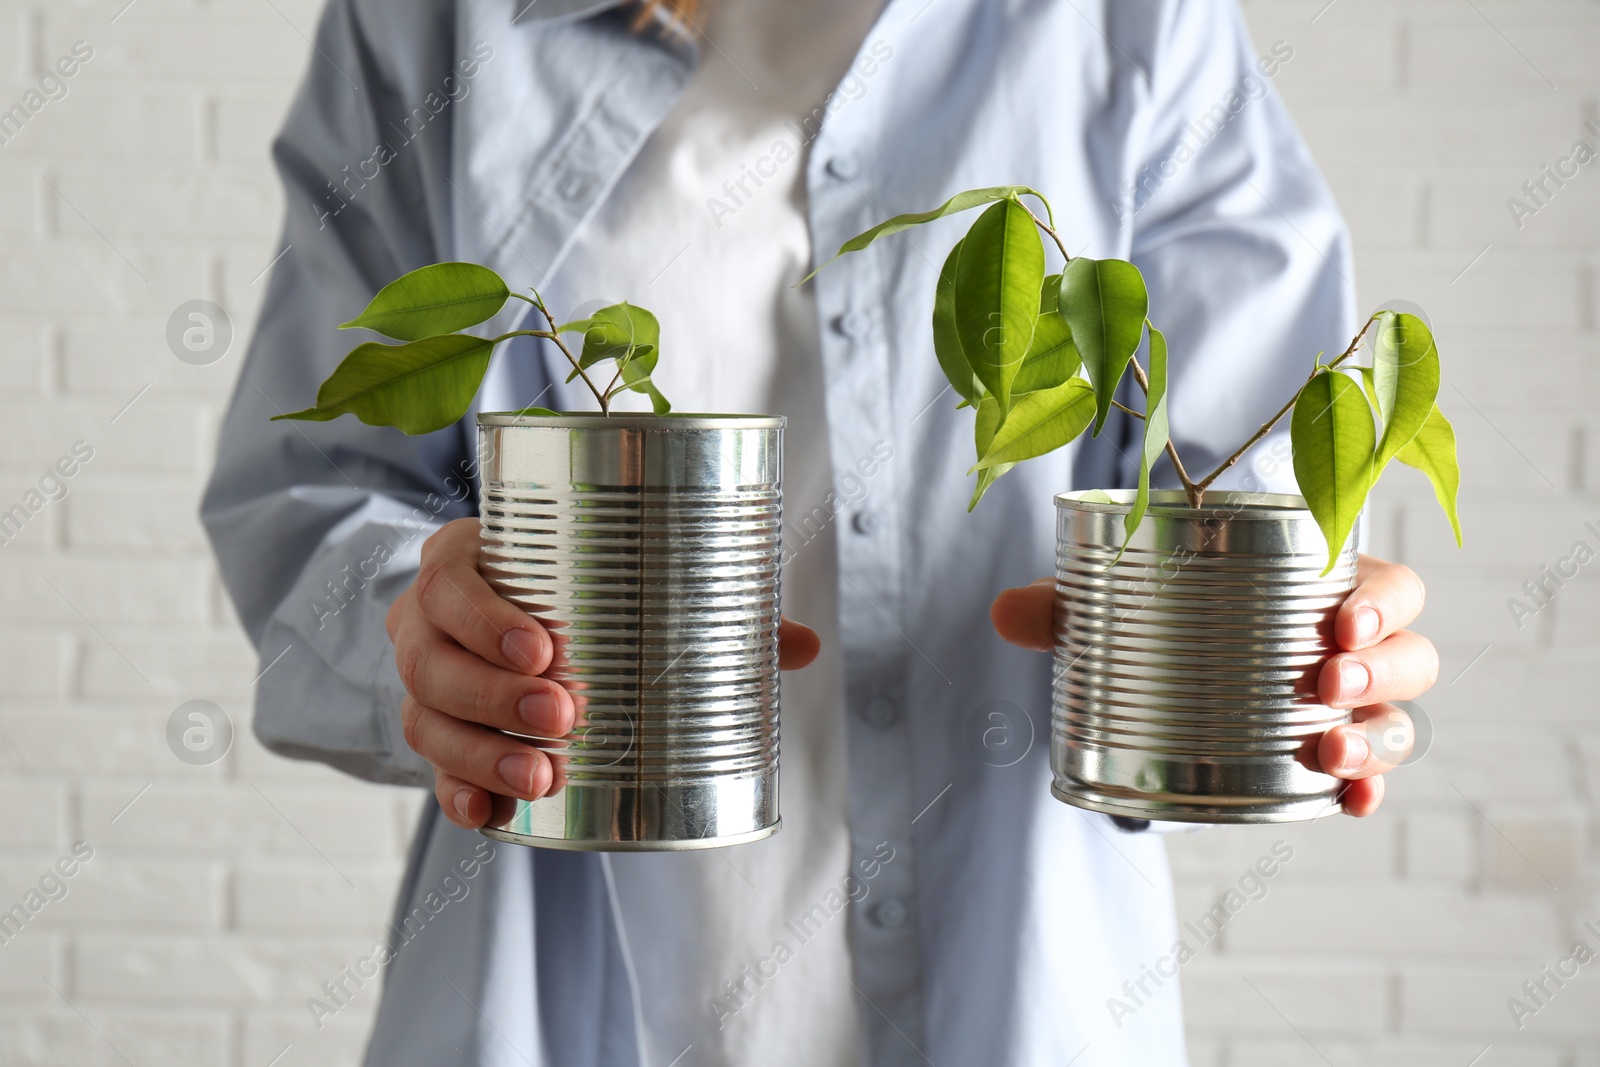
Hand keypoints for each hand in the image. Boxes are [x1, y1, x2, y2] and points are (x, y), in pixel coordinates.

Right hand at [387, 517, 821, 828]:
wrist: (482, 617)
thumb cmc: (560, 589)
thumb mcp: (606, 580)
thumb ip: (704, 607)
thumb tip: (802, 644)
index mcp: (462, 564)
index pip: (452, 582)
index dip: (487, 616)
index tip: (544, 647)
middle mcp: (425, 623)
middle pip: (435, 662)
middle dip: (497, 697)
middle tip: (563, 716)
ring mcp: (420, 684)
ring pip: (426, 721)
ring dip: (481, 754)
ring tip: (541, 776)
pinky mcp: (430, 736)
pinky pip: (429, 772)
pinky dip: (456, 795)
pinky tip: (487, 818)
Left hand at [989, 553, 1436, 816]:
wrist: (1166, 678)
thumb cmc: (1164, 618)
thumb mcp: (1116, 606)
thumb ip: (1064, 606)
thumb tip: (1003, 613)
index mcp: (1320, 588)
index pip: (1385, 586)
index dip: (1381, 602)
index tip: (1343, 621)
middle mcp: (1350, 648)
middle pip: (1410, 653)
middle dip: (1381, 667)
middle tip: (1328, 678)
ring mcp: (1347, 710)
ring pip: (1399, 719)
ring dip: (1377, 735)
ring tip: (1330, 749)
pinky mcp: (1330, 760)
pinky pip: (1372, 778)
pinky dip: (1369, 791)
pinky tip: (1352, 803)